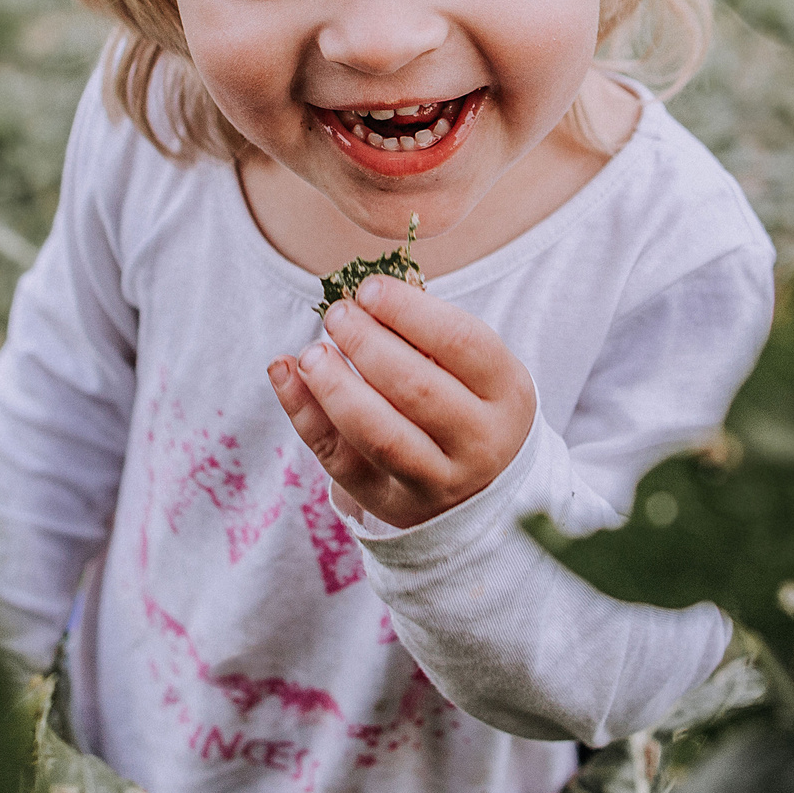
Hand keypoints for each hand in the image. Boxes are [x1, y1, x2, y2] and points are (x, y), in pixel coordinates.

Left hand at [266, 275, 537, 529]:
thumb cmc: (468, 404)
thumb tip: (360, 302)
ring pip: (380, 434)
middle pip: (418, 388)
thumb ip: (427, 336)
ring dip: (335, 386)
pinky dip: (305, 415)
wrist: (483, 489)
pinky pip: (341, 461)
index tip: (369, 289)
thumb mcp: (474, 369)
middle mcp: (481, 442)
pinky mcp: (392, 503)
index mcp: (508, 394)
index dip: (409, 310)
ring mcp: (438, 481)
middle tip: (337, 315)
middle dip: (367, 344)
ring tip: (311, 353)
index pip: (461, 343)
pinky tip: (286, 374)